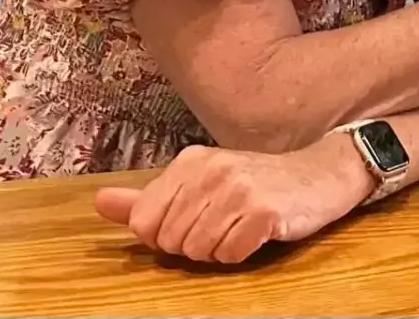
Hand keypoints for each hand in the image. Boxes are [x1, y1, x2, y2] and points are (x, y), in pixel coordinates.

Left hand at [94, 135, 372, 263]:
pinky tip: (258, 233)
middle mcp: (211, 170)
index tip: (193, 223)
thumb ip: (147, 198)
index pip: (144, 224)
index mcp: (189, 162)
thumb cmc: (255, 183)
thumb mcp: (199, 183)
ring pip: (199, 252)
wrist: (319, 174)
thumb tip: (99, 203)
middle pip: (171, 242)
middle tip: (223, 225)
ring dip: (219, 250)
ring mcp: (238, 189)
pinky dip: (242, 253)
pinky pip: (230, 255)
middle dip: (194, 246)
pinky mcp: (264, 211)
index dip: (165, 237)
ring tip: (240, 228)